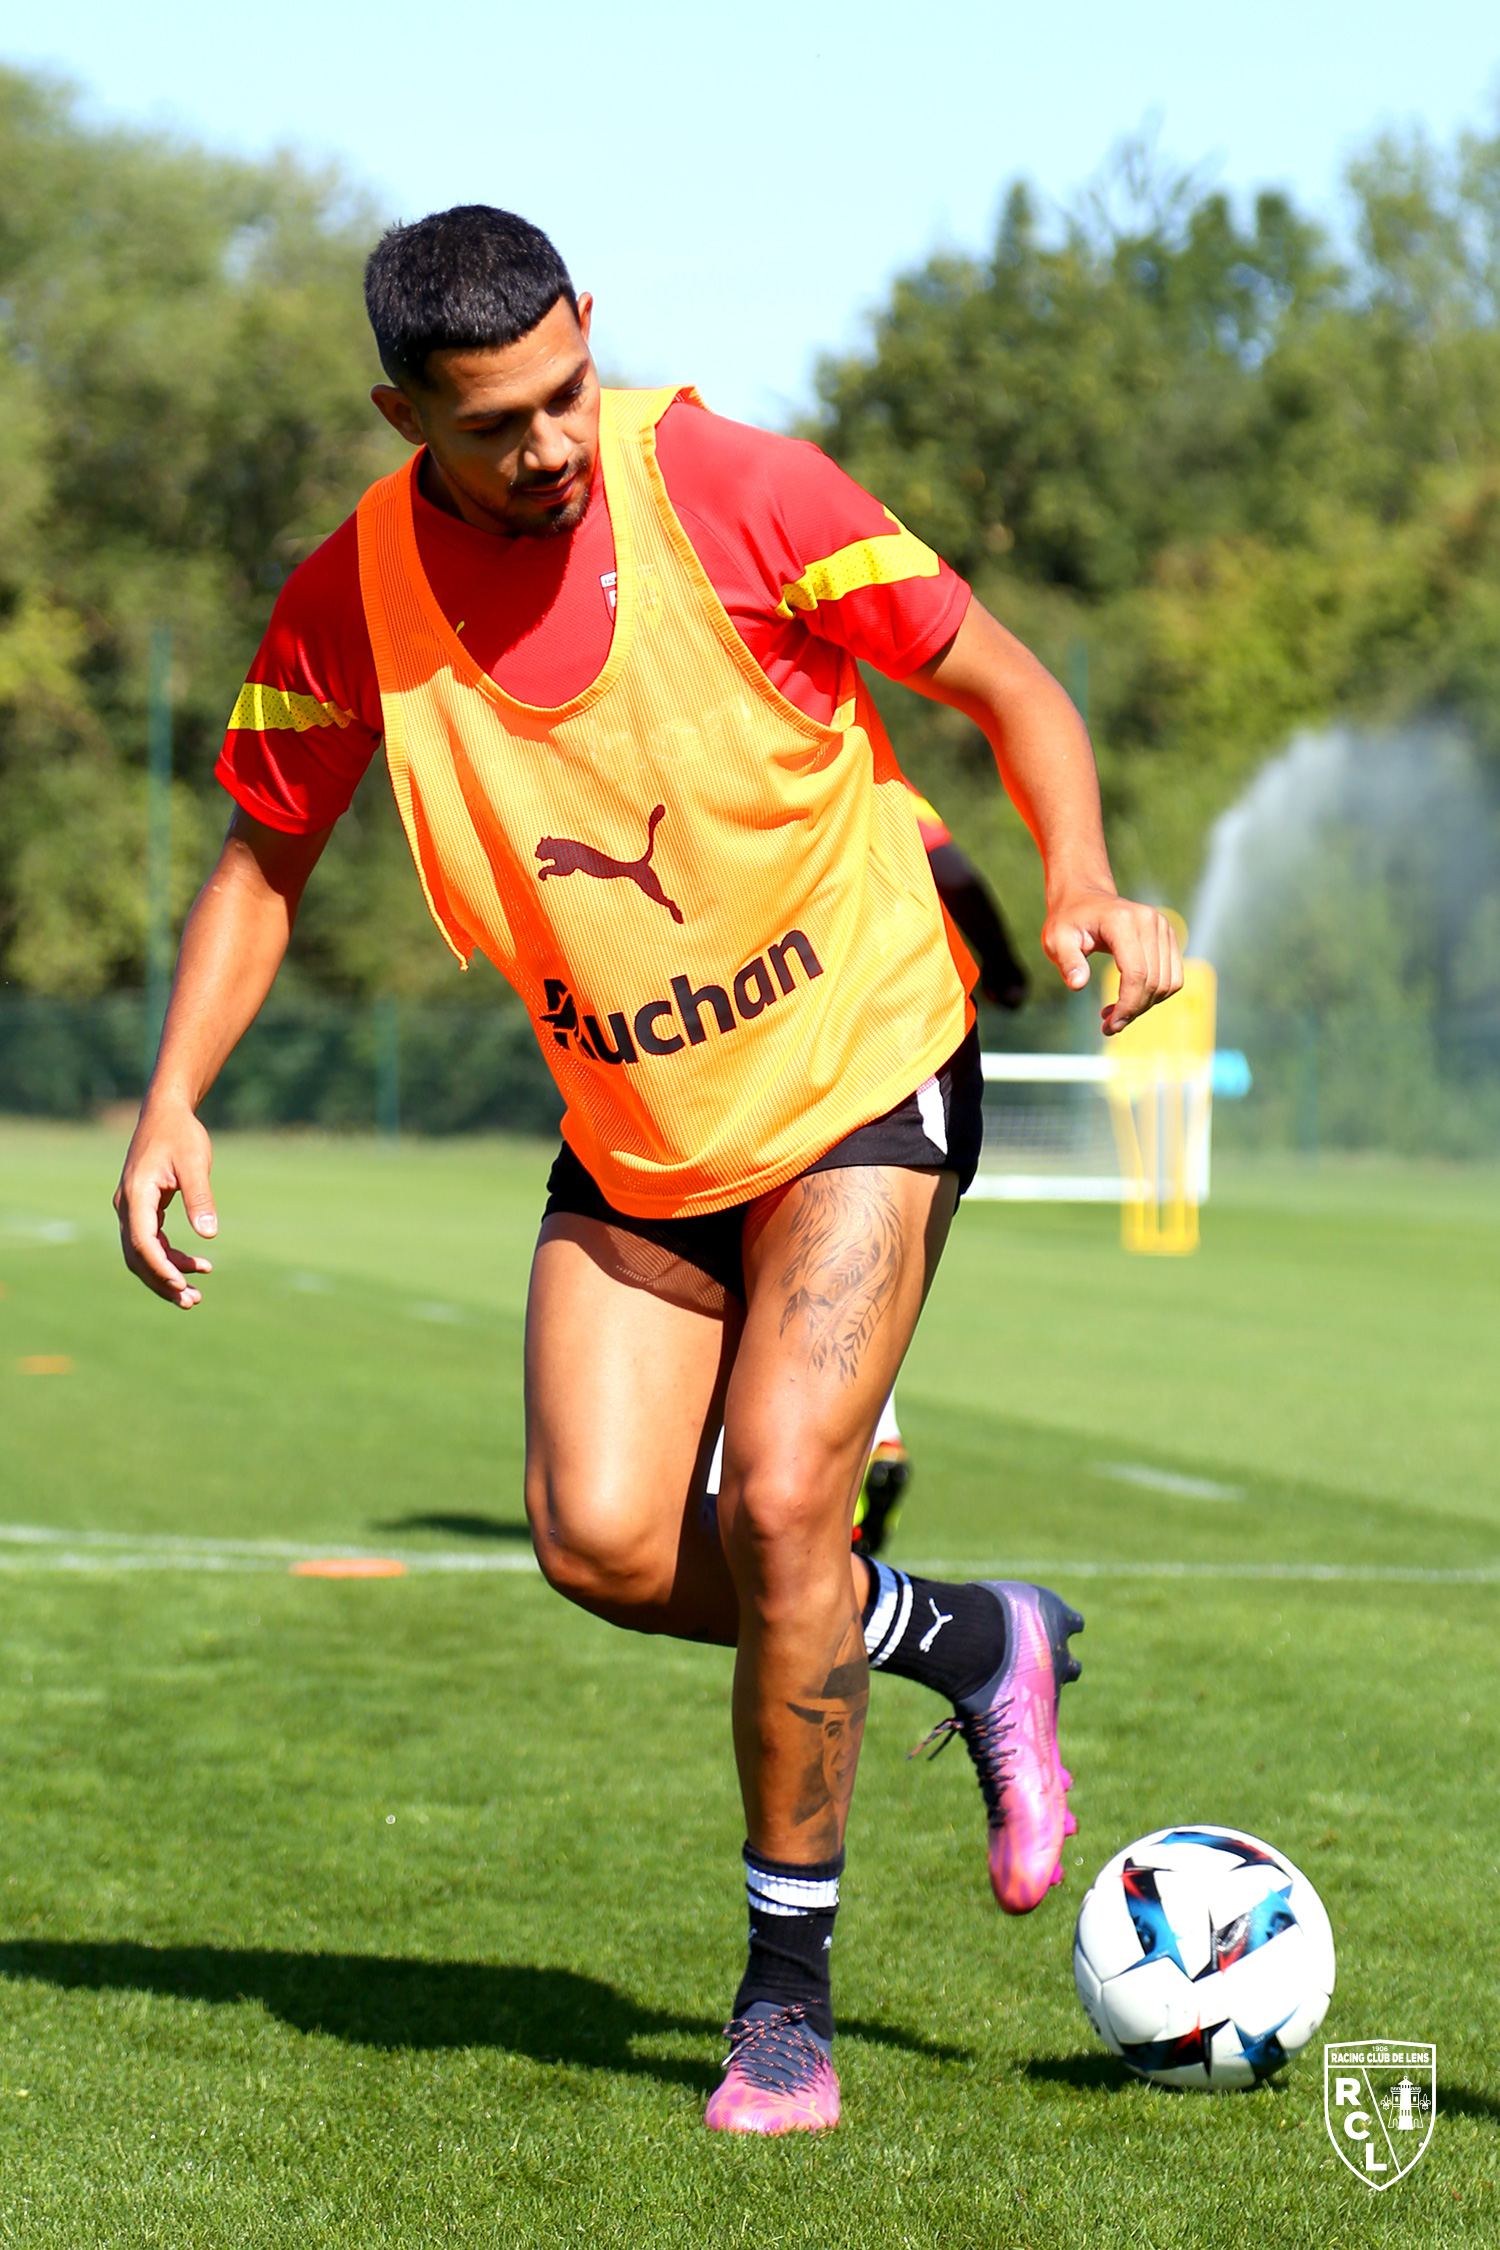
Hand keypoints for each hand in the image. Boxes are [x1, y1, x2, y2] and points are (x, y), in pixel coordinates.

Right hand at [113, 1098, 217, 1308]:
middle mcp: (127, 1206)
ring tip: (195, 1294)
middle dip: (163, 1281)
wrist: (166, 1113)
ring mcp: (132, 1209)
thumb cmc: (181, 1135)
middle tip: (191, 1301)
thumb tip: (209, 1234)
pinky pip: (151, 1242)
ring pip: (143, 1253)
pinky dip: (170, 1257)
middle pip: (138, 1256)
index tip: (182, 1285)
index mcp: (136, 1195)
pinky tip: (197, 1264)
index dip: (161, 1267)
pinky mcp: (142, 1209)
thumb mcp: (195, 1163)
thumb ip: (200, 1198)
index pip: (142, 1242)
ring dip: (166, 1274)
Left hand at [1042, 890, 1183, 1033]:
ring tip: (1115, 1013)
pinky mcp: (1168, 936)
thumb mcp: (1056, 940)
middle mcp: (1149, 921)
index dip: (1127, 1004)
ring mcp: (1163, 927)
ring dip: (1145, 1005)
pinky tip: (1129, 1000)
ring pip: (1167, 982)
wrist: (1084, 896)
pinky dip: (1154, 995)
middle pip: (1154, 981)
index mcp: (1122, 921)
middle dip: (1134, 1009)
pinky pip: (1172, 977)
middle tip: (1109, 1025)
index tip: (1110, 1025)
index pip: (1136, 972)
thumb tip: (1077, 984)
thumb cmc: (1068, 920)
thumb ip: (1067, 961)